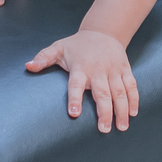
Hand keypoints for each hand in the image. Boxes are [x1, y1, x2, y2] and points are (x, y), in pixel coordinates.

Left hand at [25, 30, 139, 132]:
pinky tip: (134, 113)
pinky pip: (131, 86)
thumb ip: (43, 58)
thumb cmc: (78, 45)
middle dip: (104, 112)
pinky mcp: (125, 70)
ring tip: (121, 127)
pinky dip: (134, 99)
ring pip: (119, 92)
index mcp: (81, 67)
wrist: (103, 31)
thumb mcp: (58, 48)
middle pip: (102, 93)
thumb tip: (27, 66)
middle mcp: (98, 70)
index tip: (74, 114)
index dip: (75, 98)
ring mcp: (114, 70)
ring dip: (122, 110)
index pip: (76, 84)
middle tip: (104, 129)